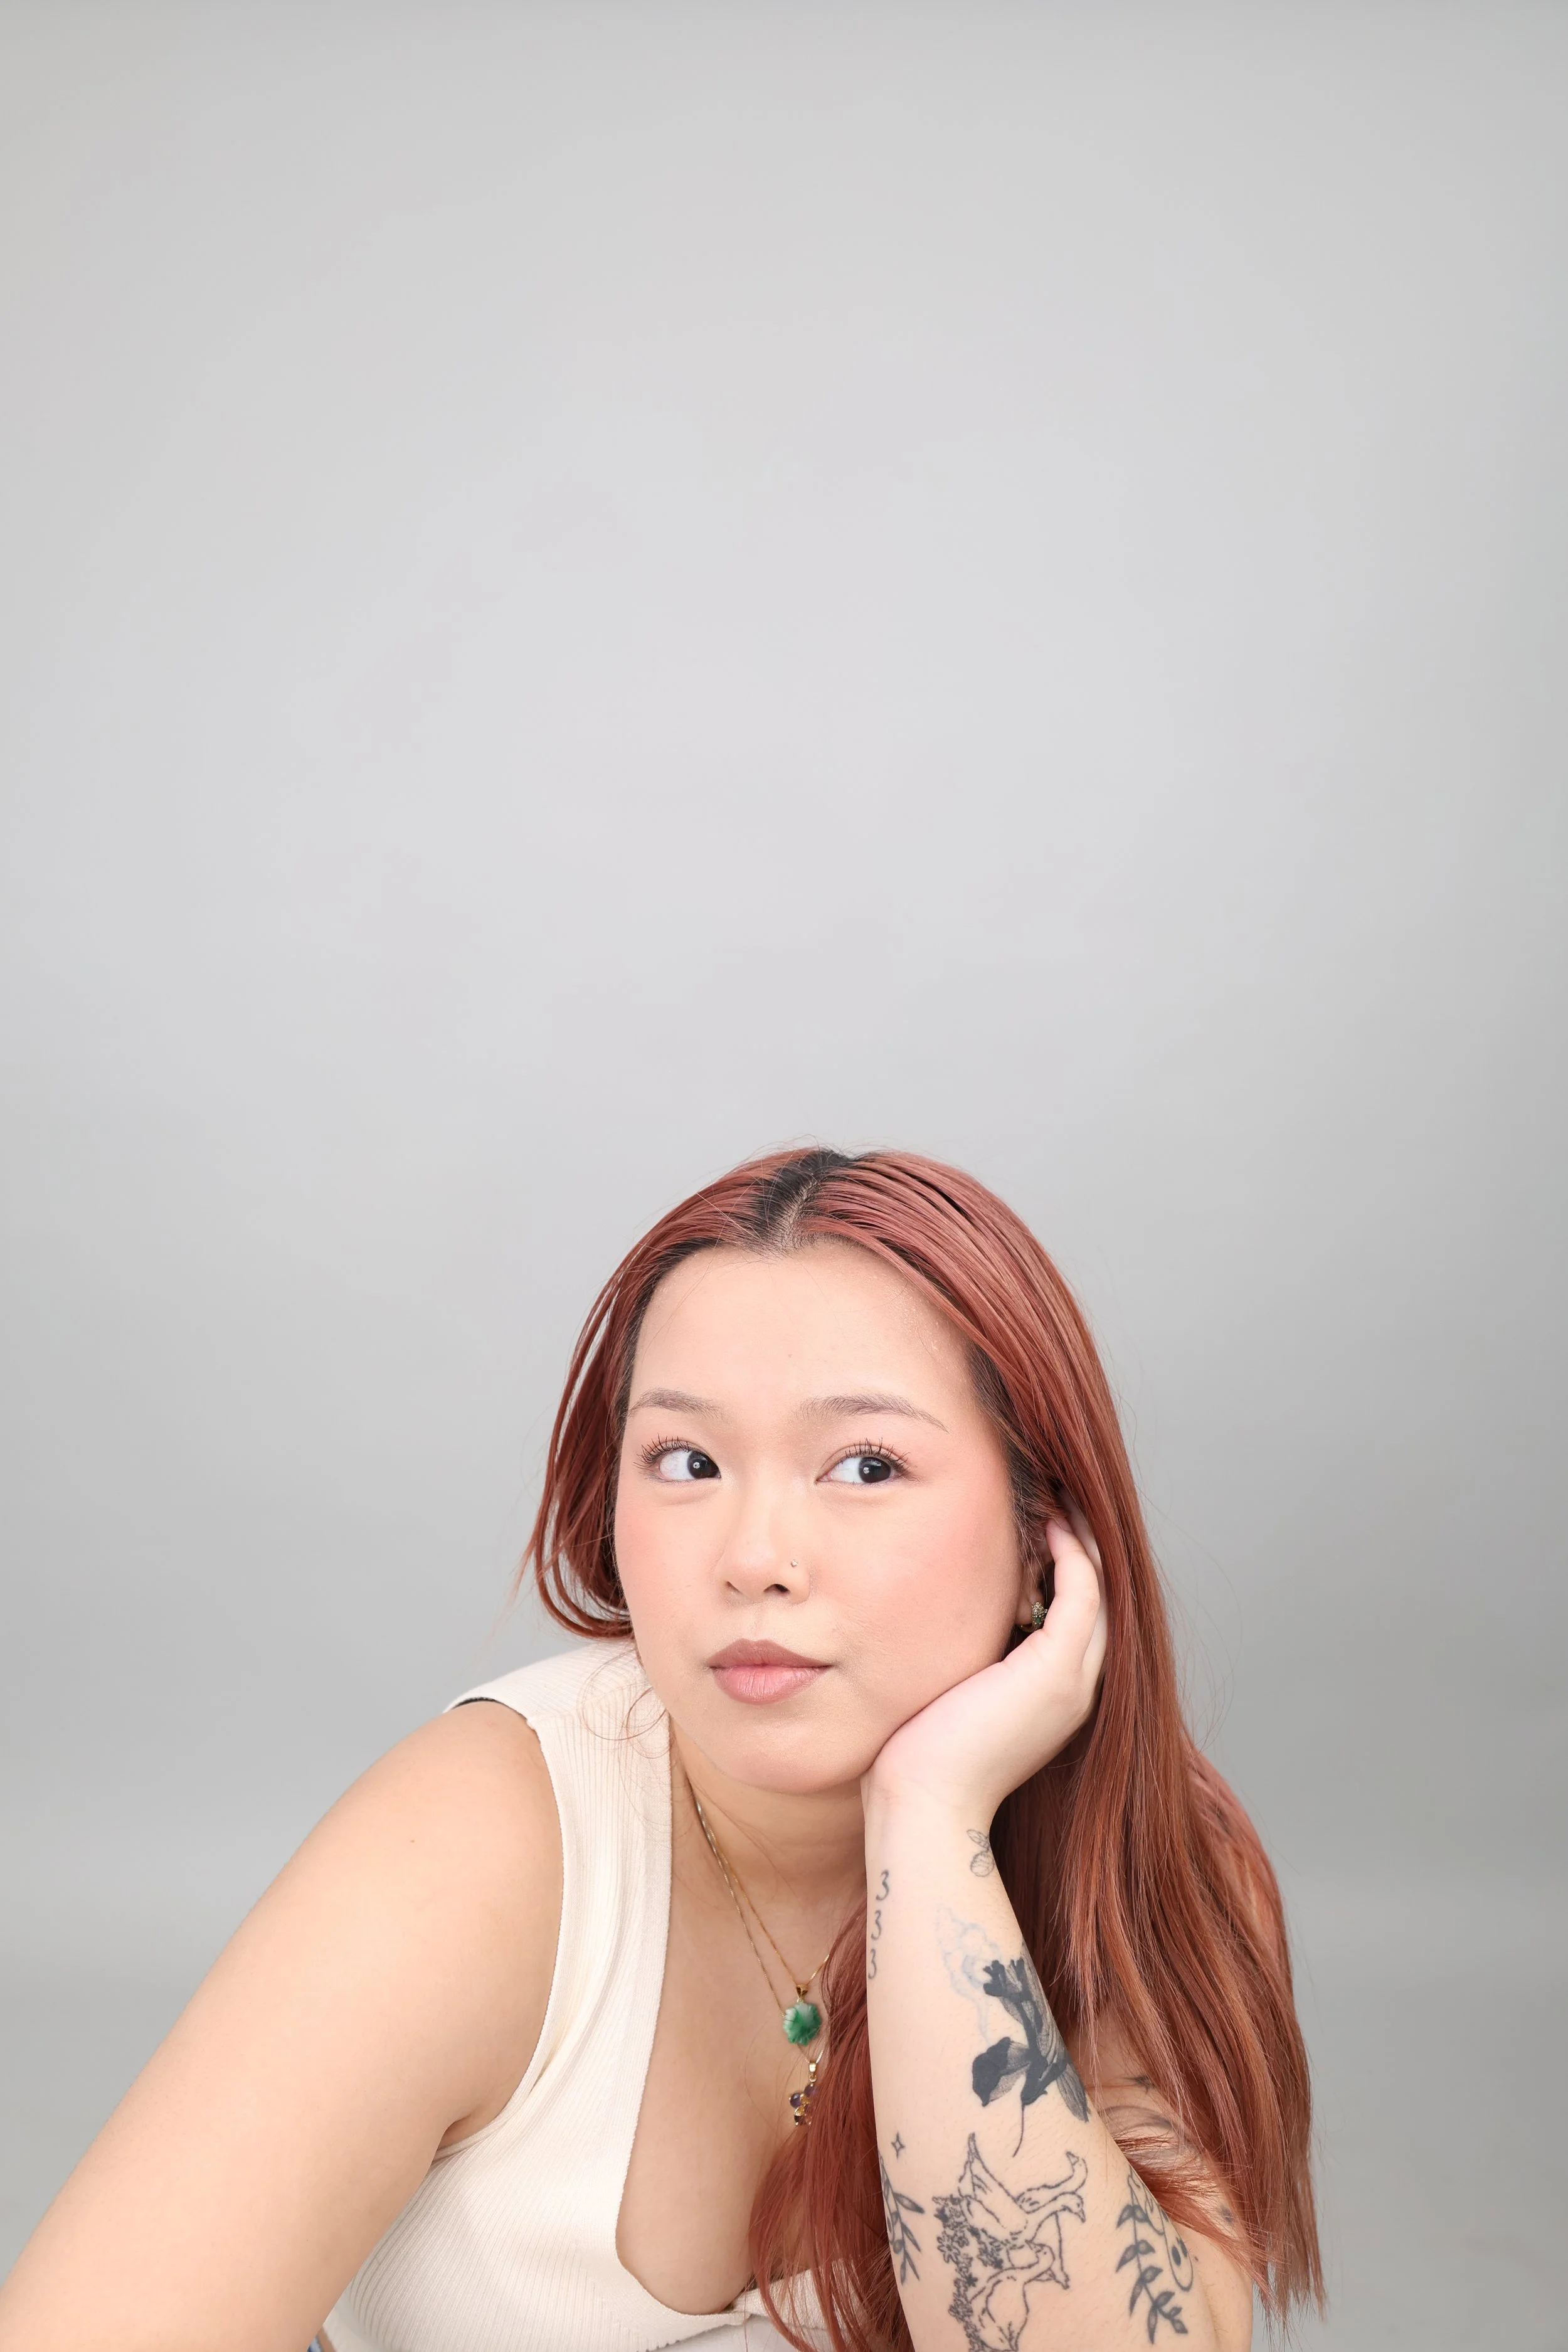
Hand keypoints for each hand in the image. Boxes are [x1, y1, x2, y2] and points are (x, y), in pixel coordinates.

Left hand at [863, 1516, 1106, 1824]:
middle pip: (1101, 1596)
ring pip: (1101, 1588)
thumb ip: (977, 1652)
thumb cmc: (924, 1750)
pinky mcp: (1057, 1671)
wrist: (924, 1800)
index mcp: (1055, 1693)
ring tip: (1061, 1497)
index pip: (1079, 1614)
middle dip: (1085, 1542)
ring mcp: (1073, 1680)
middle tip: (1062, 1495)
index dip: (1070, 1563)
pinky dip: (1073, 1554)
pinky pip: (1083, 1593)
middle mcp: (1076, 1686)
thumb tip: (959, 1607)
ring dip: (1085, 1538)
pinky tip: (1051, 1525)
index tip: (1045, 1519)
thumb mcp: (960, 1687)